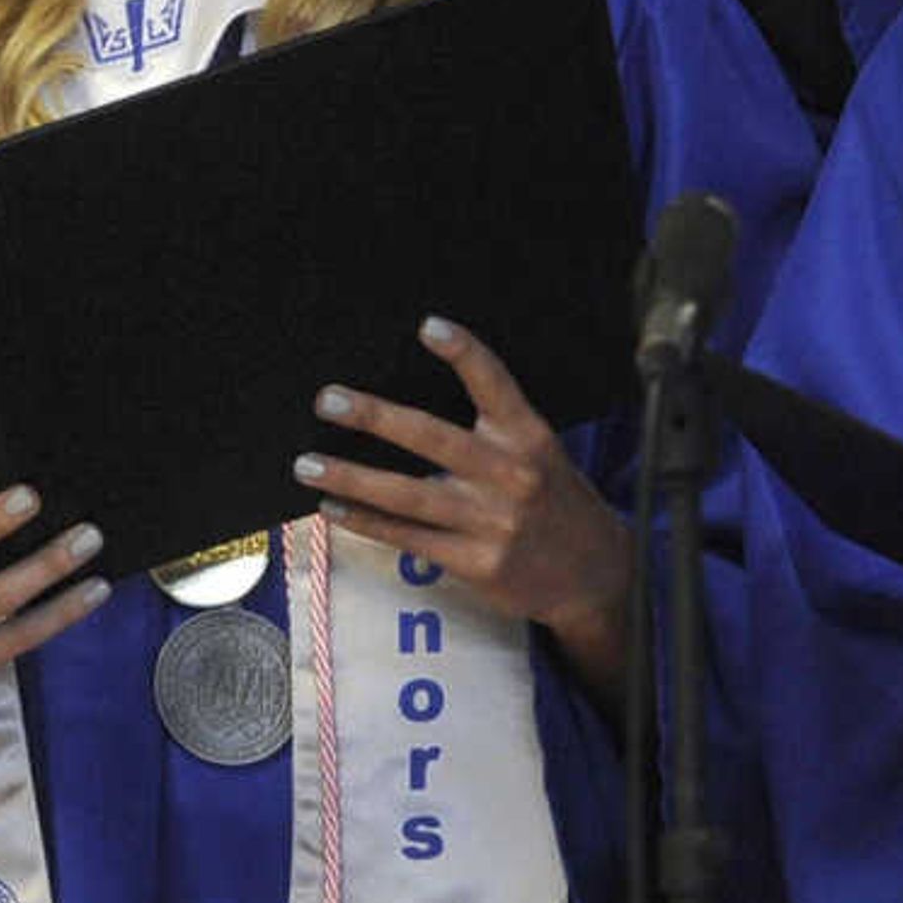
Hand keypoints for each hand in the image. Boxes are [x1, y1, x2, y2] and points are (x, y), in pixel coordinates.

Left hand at [298, 316, 631, 681]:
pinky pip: (409, 539)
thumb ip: (497, 426)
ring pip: (408, 496)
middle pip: (432, 439)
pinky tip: (334, 509)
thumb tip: (415, 403)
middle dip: (375, 417)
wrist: (594, 576)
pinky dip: (367, 523)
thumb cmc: (555, 501)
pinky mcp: (476, 563)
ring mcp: (492, 523)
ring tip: (307, 465)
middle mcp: (511, 475)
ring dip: (351, 478)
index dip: (464, 353)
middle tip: (328, 399)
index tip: (428, 326)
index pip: (495, 384)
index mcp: (530, 437)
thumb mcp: (543, 452)